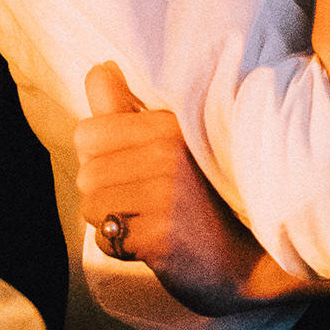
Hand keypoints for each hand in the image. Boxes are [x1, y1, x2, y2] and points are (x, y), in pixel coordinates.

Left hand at [74, 61, 267, 314]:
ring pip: (92, 207)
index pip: (87, 133)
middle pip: (86, 173)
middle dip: (106, 193)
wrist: (244, 261)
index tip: (138, 171)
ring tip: (151, 220)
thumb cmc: (198, 200)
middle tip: (147, 202)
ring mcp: (166, 194)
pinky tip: (154, 243)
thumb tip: (97, 69)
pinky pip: (105, 239)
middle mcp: (168, 152)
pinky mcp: (161, 234)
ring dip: (113, 222)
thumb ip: (124, 107)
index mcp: (168, 124)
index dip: (103, 158)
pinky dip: (122, 248)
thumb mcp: (167, 143)